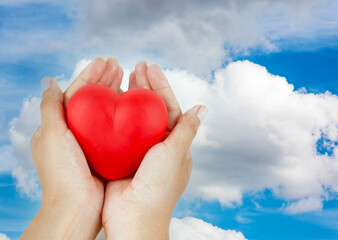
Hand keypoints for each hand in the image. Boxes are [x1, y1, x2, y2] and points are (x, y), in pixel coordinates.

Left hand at [20, 57, 123, 239]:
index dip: (89, 75)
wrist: (77, 207)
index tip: (104, 60)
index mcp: (59, 126)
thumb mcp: (51, 136)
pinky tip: (133, 105)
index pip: (75, 93)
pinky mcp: (105, 153)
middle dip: (104, 80)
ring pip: (105, 111)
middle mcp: (75, 132)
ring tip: (127, 77)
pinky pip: (115, 128)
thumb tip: (49, 81)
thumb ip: (50, 107)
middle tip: (119, 65)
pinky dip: (122, 114)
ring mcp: (91, 143)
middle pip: (91, 99)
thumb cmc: (62, 173)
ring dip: (114, 93)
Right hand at [102, 61, 207, 238]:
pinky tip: (108, 100)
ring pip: (133, 117)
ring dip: (129, 97)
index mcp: (174, 144)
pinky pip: (117, 131)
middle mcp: (157, 145)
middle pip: (150, 109)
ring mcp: (138, 151)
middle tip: (135, 65)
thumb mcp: (176, 154)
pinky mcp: (120, 157)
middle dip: (144, 86)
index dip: (160, 86)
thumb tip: (204, 107)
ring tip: (123, 75)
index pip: (169, 107)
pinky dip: (114, 115)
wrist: (133, 218)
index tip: (150, 68)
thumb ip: (187, 129)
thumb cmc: (159, 187)